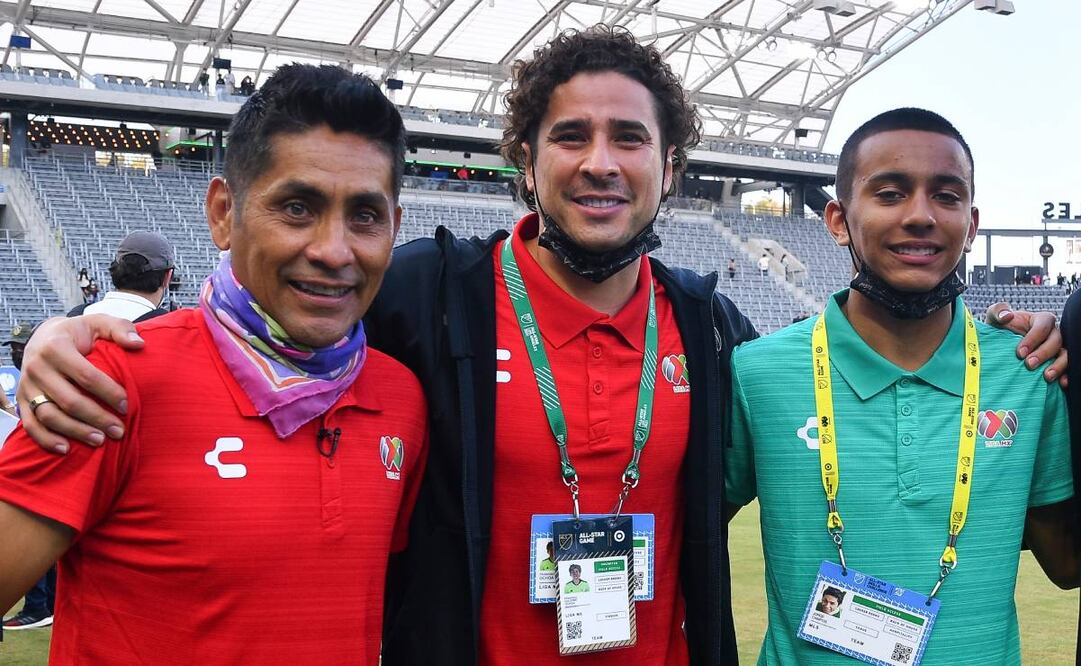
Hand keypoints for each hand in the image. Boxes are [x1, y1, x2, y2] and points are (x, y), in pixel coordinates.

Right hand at [15, 315, 143, 453]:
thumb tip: (138, 344)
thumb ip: (120, 328)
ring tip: (100, 441)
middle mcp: (36, 367)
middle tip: (119, 431)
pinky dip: (46, 439)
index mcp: (56, 347)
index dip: (108, 393)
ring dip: (75, 431)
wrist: (44, 337)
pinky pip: (30, 425)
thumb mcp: (99, 323)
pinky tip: (66, 449)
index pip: (86, 375)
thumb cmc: (78, 333)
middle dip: (97, 418)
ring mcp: (27, 386)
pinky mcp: (22, 400)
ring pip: (49, 415)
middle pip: (69, 400)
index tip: (127, 406)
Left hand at [985, 303, 1066, 386]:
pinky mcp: (1058, 363)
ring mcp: (1058, 349)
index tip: (1019, 352)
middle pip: (1056, 341)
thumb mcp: (995, 317)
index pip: (1043, 326)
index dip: (1033, 338)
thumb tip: (1007, 316)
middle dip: (1044, 353)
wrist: (1000, 347)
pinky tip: (1061, 383)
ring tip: (1047, 377)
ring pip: (1066, 355)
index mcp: (1041, 320)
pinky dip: (1066, 375)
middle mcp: (1053, 334)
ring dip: (1058, 366)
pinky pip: (1067, 369)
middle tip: (1029, 365)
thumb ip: (998, 311)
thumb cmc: (1000, 330)